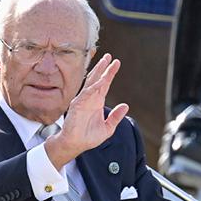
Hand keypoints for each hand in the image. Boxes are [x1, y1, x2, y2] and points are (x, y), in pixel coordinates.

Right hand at [44, 53, 129, 169]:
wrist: (75, 145)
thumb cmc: (88, 137)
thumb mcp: (108, 128)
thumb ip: (116, 117)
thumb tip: (125, 106)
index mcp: (97, 102)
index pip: (104, 84)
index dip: (110, 74)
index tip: (116, 63)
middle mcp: (90, 99)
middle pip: (97, 79)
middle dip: (103, 67)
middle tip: (110, 56)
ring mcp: (83, 101)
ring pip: (91, 83)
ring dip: (98, 72)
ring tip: (105, 62)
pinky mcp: (77, 105)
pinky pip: (87, 93)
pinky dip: (94, 87)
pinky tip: (101, 80)